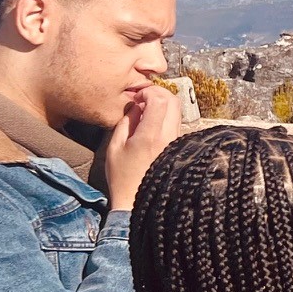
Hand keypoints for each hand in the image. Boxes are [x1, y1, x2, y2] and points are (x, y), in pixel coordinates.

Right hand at [104, 82, 182, 212]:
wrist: (138, 200)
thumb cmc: (122, 176)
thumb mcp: (114, 147)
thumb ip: (125, 122)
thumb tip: (136, 106)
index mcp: (150, 135)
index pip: (160, 100)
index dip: (149, 91)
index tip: (137, 95)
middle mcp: (168, 136)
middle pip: (174, 101)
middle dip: (159, 93)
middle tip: (143, 98)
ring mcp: (176, 141)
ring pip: (177, 111)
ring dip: (163, 104)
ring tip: (145, 110)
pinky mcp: (178, 147)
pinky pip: (176, 123)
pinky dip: (166, 116)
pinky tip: (151, 123)